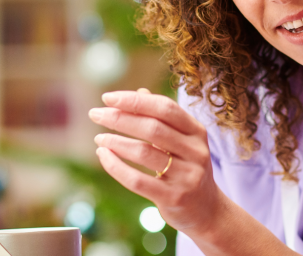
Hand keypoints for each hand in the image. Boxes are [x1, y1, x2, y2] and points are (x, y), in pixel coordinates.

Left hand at [88, 88, 219, 234]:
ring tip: (99, 138)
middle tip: (95, 114)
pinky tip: (104, 156)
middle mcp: (196, 151)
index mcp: (197, 131)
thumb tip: (140, 92)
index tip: (108, 97)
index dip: (135, 100)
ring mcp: (187, 175)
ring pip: (144, 152)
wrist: (207, 210)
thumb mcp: (183, 141)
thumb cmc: (188, 168)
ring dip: (116, 142)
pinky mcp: (174, 197)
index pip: (165, 108)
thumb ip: (163, 118)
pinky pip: (137, 180)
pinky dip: (115, 167)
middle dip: (120, 118)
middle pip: (153, 127)